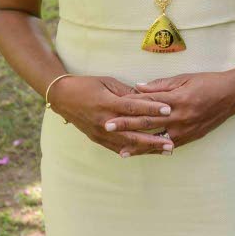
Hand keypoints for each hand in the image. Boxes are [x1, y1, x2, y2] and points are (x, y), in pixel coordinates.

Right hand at [49, 74, 174, 157]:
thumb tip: (146, 96)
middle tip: (171, 142)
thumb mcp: (107, 82)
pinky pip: (117, 147)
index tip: (168, 110)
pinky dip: (132, 151)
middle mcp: (104, 120)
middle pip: (133, 131)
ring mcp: (100, 132)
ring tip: (164, 150)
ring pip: (127, 143)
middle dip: (154, 137)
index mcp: (108, 103)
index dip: (152, 108)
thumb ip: (127, 91)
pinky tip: (145, 153)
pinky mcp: (97, 138)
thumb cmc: (86, 85)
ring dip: (147, 148)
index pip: (134, 107)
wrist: (62, 97)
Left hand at [121, 70, 234, 150]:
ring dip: (139, 146)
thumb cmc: (208, 82)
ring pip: (157, 140)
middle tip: (108, 129)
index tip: (111, 111)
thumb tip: (137, 88)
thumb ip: (160, 85)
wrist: (233, 94)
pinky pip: (170, 144)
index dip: (127, 108)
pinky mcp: (192, 136)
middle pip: (148, 123)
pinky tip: (146, 154)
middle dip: (126, 127)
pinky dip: (156, 150)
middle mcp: (180, 116)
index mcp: (177, 99)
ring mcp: (186, 129)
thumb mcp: (184, 78)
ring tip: (122, 151)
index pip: (146, 105)